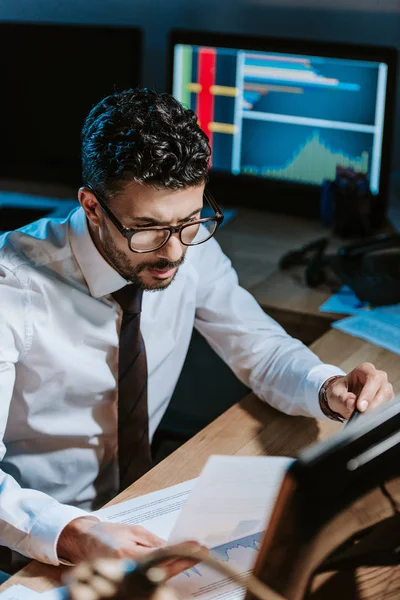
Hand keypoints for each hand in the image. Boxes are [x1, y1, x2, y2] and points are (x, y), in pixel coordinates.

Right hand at [58, 517, 204, 577]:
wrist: (85, 542)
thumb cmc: (108, 533)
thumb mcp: (133, 531)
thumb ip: (153, 541)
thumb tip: (173, 546)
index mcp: (128, 555)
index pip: (162, 556)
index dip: (182, 553)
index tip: (198, 547)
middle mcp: (128, 570)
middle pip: (163, 572)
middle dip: (184, 562)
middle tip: (201, 552)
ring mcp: (127, 579)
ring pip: (159, 578)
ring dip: (177, 568)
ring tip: (193, 556)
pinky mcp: (127, 582)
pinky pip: (150, 579)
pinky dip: (165, 573)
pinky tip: (176, 565)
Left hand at [325, 362, 394, 419]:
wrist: (341, 398)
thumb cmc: (339, 392)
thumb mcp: (335, 394)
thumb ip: (343, 399)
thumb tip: (352, 404)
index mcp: (364, 369)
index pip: (373, 378)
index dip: (368, 393)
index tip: (360, 407)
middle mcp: (378, 376)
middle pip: (384, 389)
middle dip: (373, 404)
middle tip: (362, 414)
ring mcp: (384, 387)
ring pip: (388, 398)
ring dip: (376, 409)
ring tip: (363, 416)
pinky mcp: (386, 399)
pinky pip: (387, 406)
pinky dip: (378, 413)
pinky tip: (368, 416)